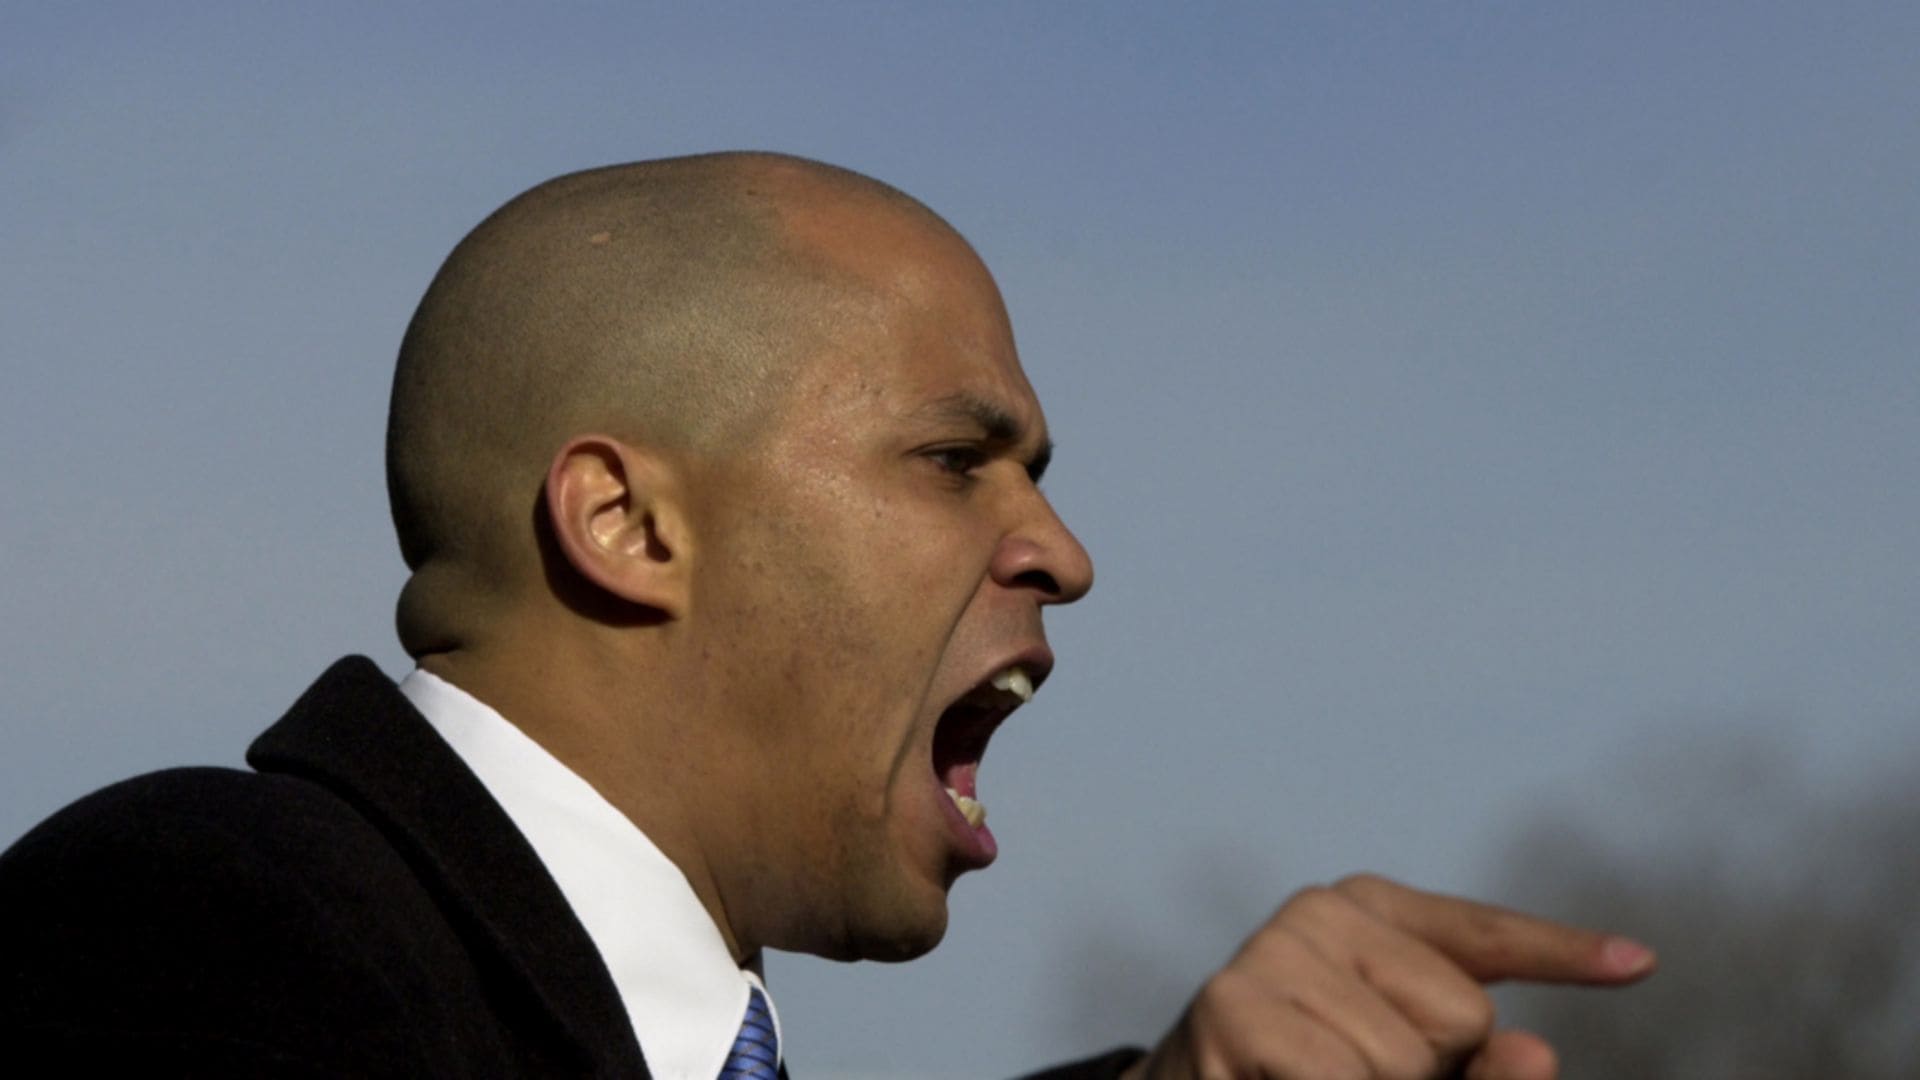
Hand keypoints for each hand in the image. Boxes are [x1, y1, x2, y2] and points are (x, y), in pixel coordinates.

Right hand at [1120, 874, 1654, 1079]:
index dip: (1561, 954)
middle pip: (1458, 1020)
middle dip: (1427, 1076)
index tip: (1639, 965)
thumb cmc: (1309, 1076)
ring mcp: (1270, 954)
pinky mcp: (1231, 1006)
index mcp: (1366, 910)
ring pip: (1403, 1065)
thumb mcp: (1409, 1071)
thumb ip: (1481, 1067)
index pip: (1480, 937)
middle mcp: (1318, 912)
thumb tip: (1538, 1051)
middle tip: (1338, 1075)